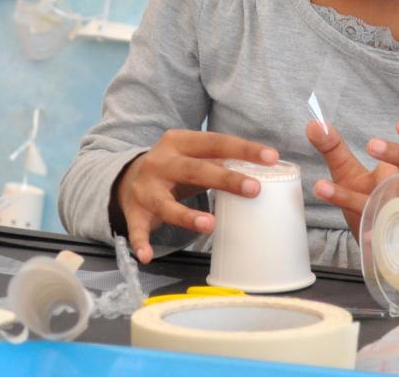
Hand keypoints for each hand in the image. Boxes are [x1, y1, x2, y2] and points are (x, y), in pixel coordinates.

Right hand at [115, 130, 278, 263]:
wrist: (127, 177)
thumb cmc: (174, 168)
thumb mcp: (193, 157)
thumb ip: (219, 162)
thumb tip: (263, 171)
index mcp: (179, 142)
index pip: (215, 142)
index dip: (243, 149)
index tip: (271, 157)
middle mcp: (160, 162)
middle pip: (194, 170)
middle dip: (225, 179)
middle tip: (254, 189)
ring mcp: (145, 188)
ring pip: (165, 203)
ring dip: (187, 215)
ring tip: (209, 225)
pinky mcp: (133, 211)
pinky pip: (137, 229)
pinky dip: (140, 242)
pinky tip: (146, 255)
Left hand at [305, 120, 398, 233]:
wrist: (370, 239)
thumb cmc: (367, 197)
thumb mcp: (347, 171)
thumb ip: (332, 148)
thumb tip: (313, 125)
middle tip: (371, 145)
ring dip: (371, 193)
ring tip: (331, 184)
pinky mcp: (393, 235)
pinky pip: (383, 228)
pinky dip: (368, 227)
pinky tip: (354, 226)